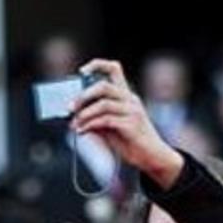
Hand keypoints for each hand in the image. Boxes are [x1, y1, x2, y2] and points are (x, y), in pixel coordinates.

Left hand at [70, 59, 184, 187]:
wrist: (151, 157)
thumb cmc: (132, 141)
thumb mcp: (110, 127)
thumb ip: (96, 118)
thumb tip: (76, 114)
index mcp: (126, 95)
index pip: (114, 69)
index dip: (96, 65)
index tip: (81, 72)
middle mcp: (130, 99)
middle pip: (104, 86)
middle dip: (83, 96)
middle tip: (71, 107)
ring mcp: (132, 111)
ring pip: (103, 104)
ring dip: (84, 114)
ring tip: (75, 124)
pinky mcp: (131, 125)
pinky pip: (106, 120)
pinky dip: (90, 125)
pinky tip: (82, 131)